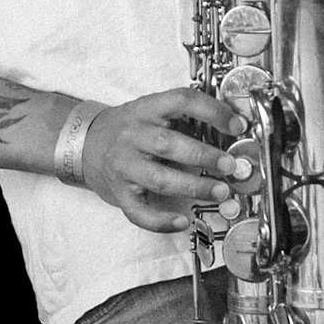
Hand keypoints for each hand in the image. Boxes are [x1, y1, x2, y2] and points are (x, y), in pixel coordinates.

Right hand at [79, 87, 247, 233]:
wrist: (86, 143)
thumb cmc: (130, 128)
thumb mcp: (153, 110)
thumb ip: (185, 116)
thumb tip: (232, 126)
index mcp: (147, 109)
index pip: (181, 101)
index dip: (212, 111)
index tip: (237, 124)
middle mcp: (132, 136)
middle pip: (169, 145)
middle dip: (204, 156)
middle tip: (231, 165)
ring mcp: (123, 166)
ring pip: (159, 179)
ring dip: (193, 186)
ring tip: (220, 191)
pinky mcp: (119, 193)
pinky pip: (139, 212)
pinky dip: (161, 220)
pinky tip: (182, 222)